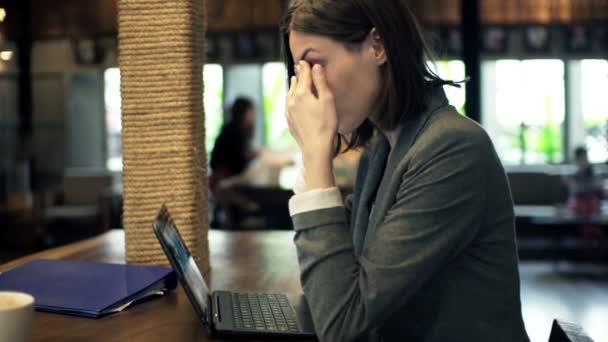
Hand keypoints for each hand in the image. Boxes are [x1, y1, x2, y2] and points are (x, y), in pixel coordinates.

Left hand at [286, 61, 336, 189]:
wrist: (316, 147)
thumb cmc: (326, 124)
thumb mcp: (327, 100)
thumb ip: (321, 82)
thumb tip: (315, 67)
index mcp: (302, 93)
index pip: (304, 75)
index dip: (305, 67)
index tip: (305, 61)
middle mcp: (292, 100)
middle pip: (295, 83)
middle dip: (298, 75)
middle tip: (300, 67)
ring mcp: (288, 111)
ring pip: (290, 93)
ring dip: (293, 86)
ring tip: (295, 80)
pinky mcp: (289, 120)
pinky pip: (288, 104)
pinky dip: (291, 97)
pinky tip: (293, 99)